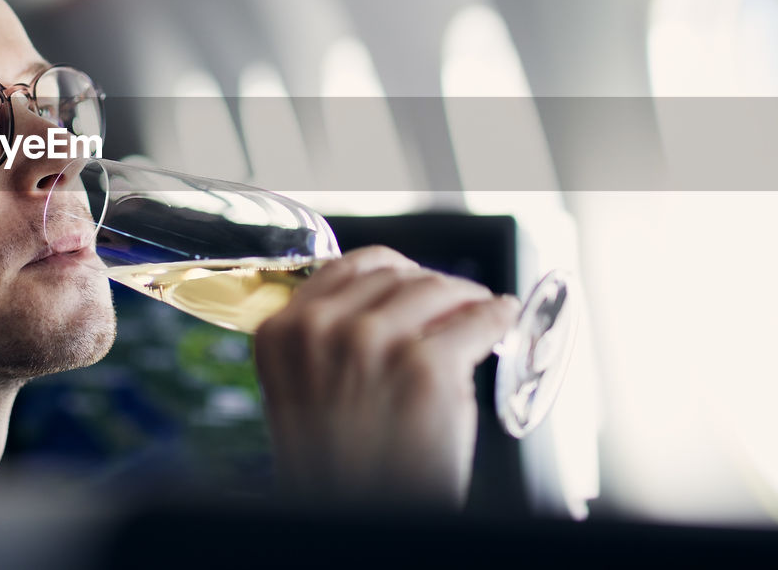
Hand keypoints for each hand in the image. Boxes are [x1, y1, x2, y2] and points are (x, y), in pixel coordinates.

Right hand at [254, 245, 518, 508]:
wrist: (354, 519)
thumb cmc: (335, 472)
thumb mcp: (303, 393)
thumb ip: (325, 342)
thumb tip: (387, 302)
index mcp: (283, 332)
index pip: (345, 267)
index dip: (390, 269)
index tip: (412, 277)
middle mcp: (322, 329)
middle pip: (396, 273)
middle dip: (432, 284)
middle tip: (456, 299)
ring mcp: (374, 343)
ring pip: (437, 288)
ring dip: (467, 296)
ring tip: (482, 308)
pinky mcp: (426, 367)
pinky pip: (478, 320)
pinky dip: (498, 317)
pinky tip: (503, 321)